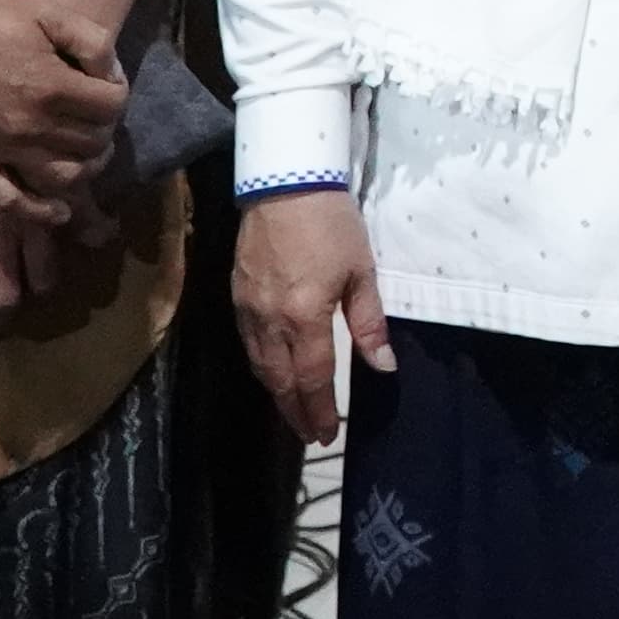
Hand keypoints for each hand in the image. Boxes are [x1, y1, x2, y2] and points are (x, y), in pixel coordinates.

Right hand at [0, 0, 128, 215]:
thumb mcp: (42, 11)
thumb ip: (89, 40)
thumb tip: (112, 72)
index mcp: (50, 86)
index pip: (111, 105)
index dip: (117, 92)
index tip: (105, 84)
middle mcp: (28, 126)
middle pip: (91, 142)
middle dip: (103, 127)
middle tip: (94, 113)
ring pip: (63, 176)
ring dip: (85, 167)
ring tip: (85, 151)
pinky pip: (10, 200)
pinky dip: (40, 210)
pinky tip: (58, 209)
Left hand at [0, 135, 117, 355]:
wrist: (16, 71)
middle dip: (1, 305)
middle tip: (1, 325)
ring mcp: (34, 204)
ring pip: (43, 257)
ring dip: (46, 273)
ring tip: (48, 289)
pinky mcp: (67, 184)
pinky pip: (87, 214)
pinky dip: (96, 225)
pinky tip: (104, 236)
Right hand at [233, 189, 394, 445]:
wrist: (284, 183)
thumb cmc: (332, 224)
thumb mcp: (361, 271)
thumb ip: (369, 323)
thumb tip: (383, 366)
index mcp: (304, 317)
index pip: (312, 378)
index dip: (319, 410)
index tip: (328, 434)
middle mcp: (270, 321)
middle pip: (280, 381)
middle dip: (296, 412)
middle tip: (311, 435)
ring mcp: (248, 309)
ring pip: (260, 366)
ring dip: (277, 394)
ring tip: (294, 412)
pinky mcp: (236, 296)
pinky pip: (248, 344)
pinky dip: (262, 367)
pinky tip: (273, 373)